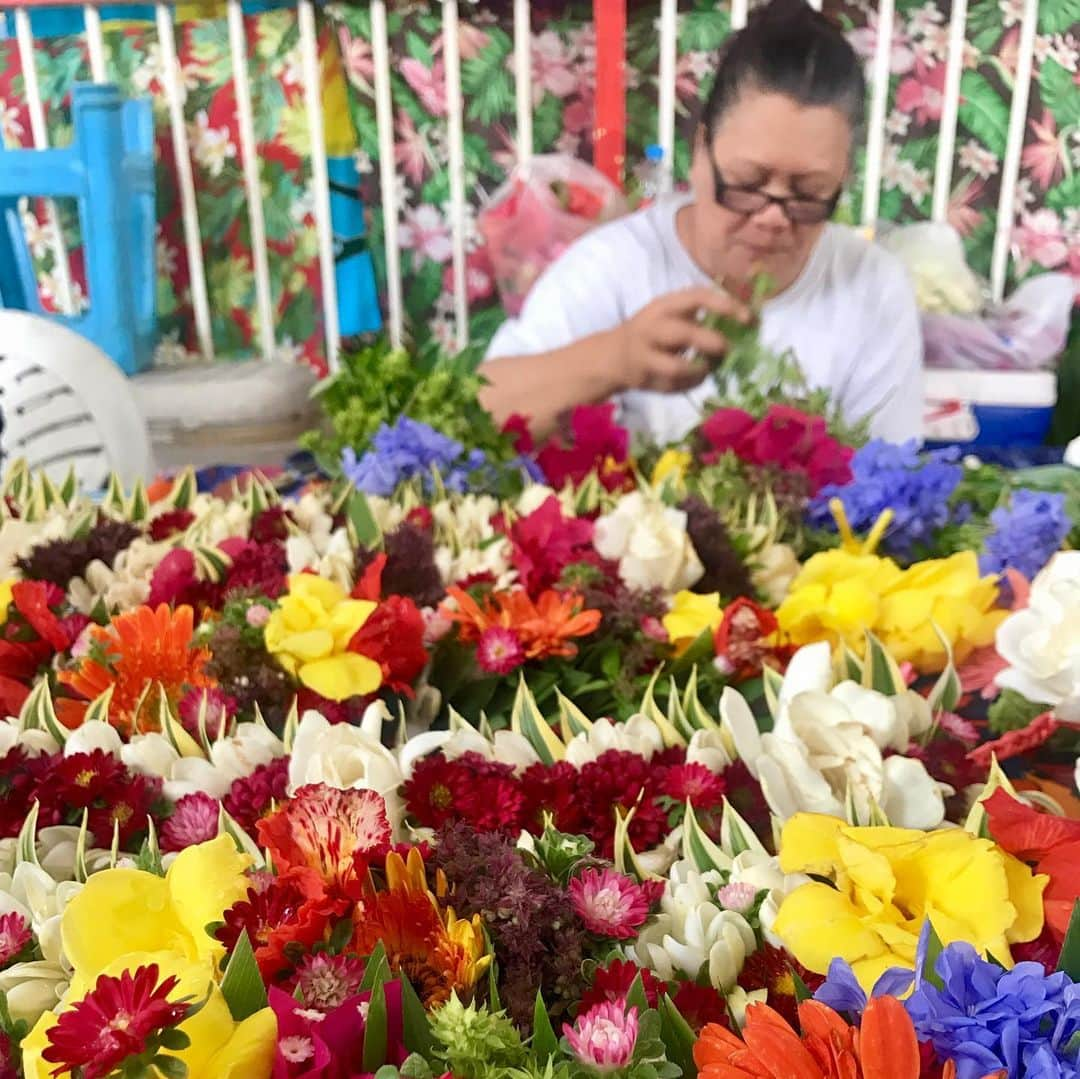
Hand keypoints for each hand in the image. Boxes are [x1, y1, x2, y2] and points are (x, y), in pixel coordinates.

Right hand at [613, 286, 750, 393]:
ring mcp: (644, 356)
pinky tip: (693, 378)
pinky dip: (690, 384)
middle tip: (726, 350)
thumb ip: (699, 316)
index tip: (748, 319)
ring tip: (707, 369)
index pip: (696, 297)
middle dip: (711, 343)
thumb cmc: (653, 332)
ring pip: (676, 367)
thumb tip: (743, 324)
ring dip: (699, 371)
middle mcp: (651, 328)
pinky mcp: (643, 378)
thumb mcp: (671, 314)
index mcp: (663, 306)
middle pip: (683, 334)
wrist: (613, 356)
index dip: (725, 306)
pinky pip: (673, 386)